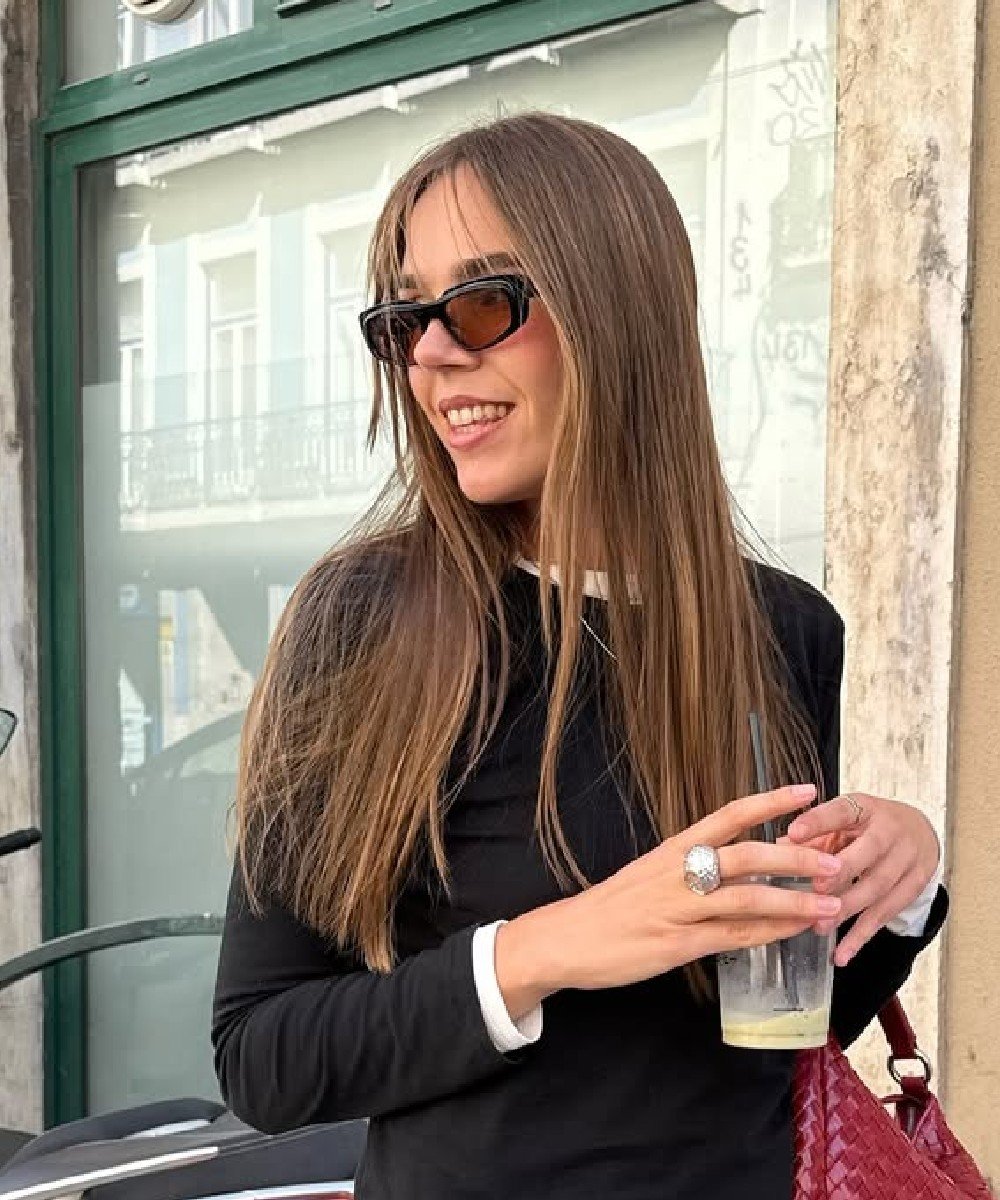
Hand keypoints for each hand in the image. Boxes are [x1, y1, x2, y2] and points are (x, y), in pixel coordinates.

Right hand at [494, 784, 843, 1019]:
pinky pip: (732, 937)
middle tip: (834, 859)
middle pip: (746, 854)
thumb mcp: (650, 877)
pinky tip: (792, 933)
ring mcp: (678, 908)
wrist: (565, 938)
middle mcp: (677, 871)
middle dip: (794, 856)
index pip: (729, 815)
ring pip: (746, 898)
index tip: (807, 791)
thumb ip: (690, 870)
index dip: (770, 802)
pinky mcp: (676, 944)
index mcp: (673, 848)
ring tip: (829, 903)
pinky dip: (767, 934)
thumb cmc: (610, 908)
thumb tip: (737, 870)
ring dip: (792, 900)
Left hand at [783, 792, 939, 966]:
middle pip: (868, 852)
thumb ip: (813, 835)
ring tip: (820, 925)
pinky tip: (842, 953)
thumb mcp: (844, 820)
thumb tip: (779, 848)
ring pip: (877, 887)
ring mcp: (907, 859)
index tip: (794, 833)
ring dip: (847, 909)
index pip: (841, 811)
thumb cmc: (869, 826)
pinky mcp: (915, 886)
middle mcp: (890, 831)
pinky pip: (886, 914)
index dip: (818, 821)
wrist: (920, 831)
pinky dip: (862, 936)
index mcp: (864, 808)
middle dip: (841, 872)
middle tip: (815, 889)